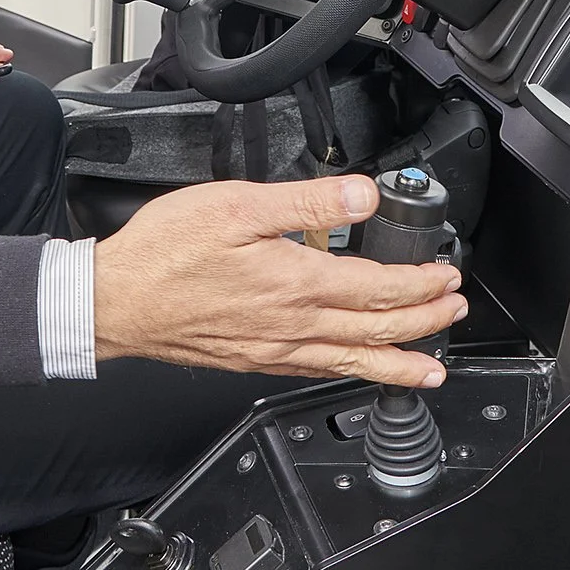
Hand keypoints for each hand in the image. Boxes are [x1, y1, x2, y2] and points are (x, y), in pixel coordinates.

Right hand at [94, 175, 466, 388]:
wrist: (117, 301)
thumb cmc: (166, 253)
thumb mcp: (238, 204)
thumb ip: (307, 202)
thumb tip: (363, 195)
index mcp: (296, 282)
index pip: (378, 288)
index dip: (419, 283)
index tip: (445, 274)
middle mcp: (293, 325)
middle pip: (376, 330)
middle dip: (424, 321)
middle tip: (452, 310)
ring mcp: (275, 349)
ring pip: (353, 362)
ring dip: (399, 362)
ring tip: (430, 368)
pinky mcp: (254, 360)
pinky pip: (318, 372)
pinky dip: (351, 374)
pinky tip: (357, 371)